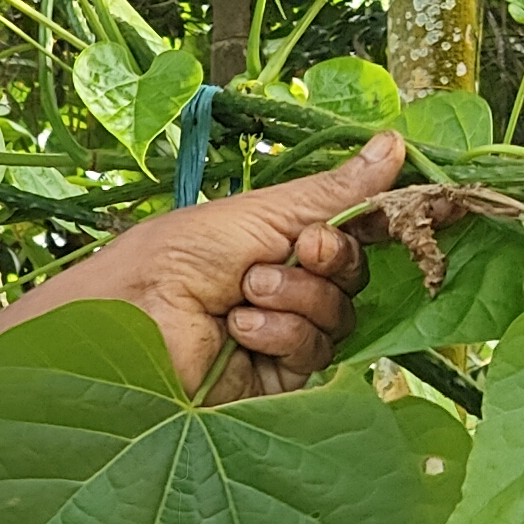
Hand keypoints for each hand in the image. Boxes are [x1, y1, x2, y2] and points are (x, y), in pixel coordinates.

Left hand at [0, 134, 405, 398]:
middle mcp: (287, 285)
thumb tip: (397, 142)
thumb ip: (328, 192)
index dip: (364, 226)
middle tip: (291, 254)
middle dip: (326, 262)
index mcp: (278, 240)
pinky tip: (243, 331)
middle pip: (354, 275)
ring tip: (244, 295)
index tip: (358, 218)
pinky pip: (316, 355)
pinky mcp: (279, 381)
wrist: (127, 323)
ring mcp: (283, 335)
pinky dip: (284, 336)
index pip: (350, 231)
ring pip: (339, 315)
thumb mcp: (254, 215)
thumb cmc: (173, 258)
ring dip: (297, 299)